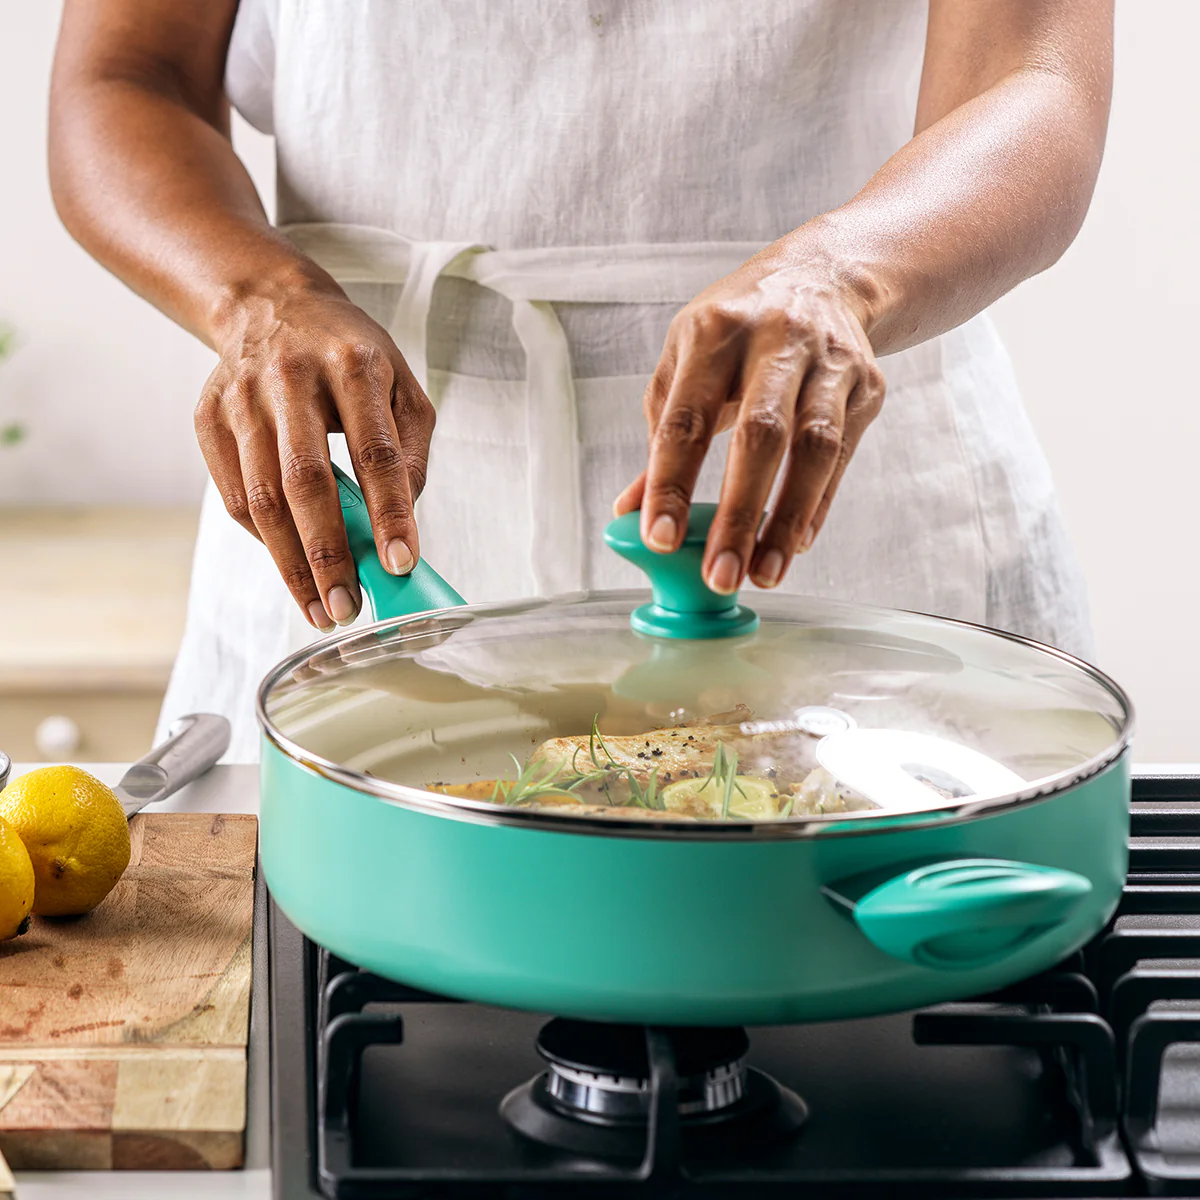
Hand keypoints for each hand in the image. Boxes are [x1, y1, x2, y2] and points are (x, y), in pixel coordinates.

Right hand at [195, 282, 433, 631]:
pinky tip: (291, 567)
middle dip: (329, 555)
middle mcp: (290, 377)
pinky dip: (264, 540)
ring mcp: (241, 398)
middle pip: (306, 481)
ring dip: (292, 564)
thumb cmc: (349, 355)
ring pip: (262, 497)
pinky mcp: (208, 419)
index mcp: (353, 363)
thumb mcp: (401, 388)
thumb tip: (400, 525)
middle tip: (348, 607)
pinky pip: (234, 496)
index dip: (390, 512)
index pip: (376, 451)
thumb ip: (409, 454)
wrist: (269, 305)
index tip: (401, 563)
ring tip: (321, 609)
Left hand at [615, 248, 884, 594]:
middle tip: (719, 574)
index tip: (659, 539)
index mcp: (713, 332)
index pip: (685, 418)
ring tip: (763, 573)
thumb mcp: (686, 361)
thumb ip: (661, 435)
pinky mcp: (866, 385)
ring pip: (814, 448)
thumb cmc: (738, 328)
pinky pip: (843, 457)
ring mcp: (828, 361)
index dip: (670, 483)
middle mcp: (775, 340)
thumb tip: (630, 511)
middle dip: (737, 512)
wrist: (823, 275)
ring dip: (786, 519)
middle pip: (760, 434)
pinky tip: (796, 543)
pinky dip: (817, 505)